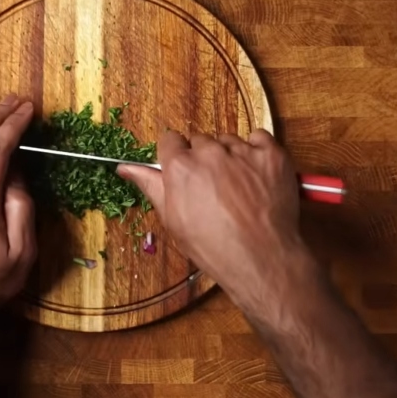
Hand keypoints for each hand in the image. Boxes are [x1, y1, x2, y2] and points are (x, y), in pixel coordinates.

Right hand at [118, 130, 316, 312]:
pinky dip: (257, 152)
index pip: (170, 140)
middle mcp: (209, 152)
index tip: (184, 171)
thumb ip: (150, 185)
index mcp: (180, 166)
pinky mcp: (271, 154)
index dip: (176, 157)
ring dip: (230, 155)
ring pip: (229, 140)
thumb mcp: (172, 219)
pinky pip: (259, 138)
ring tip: (238, 186)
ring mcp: (242, 151)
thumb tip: (125, 167)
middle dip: (203, 158)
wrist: (261, 259)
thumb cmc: (213, 246)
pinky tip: (256, 176)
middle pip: (200, 141)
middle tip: (213, 186)